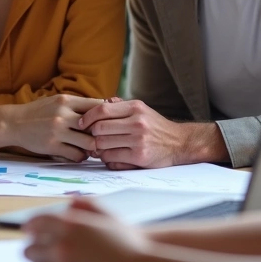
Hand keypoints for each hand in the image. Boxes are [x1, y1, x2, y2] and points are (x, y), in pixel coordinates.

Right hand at [5, 95, 101, 161]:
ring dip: (92, 147)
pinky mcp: (52, 146)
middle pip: (96, 126)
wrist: (14, 123)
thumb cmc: (39, 112)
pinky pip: (76, 155)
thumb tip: (103, 108)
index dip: (105, 115)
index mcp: (66, 100)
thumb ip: (77, 105)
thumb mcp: (57, 101)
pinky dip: (80, 156)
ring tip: (90, 148)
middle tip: (101, 138)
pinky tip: (77, 153)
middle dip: (101, 133)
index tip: (105, 121)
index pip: (97, 106)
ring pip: (89, 143)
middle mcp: (63, 115)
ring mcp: (57, 131)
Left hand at [24, 198, 150, 261]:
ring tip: (44, 261)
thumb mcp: (108, 217)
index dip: (30, 226)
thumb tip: (70, 203)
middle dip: (33, 246)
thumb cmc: (127, 242)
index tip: (26, 229)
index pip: (37, 222)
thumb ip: (86, 205)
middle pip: (32, 246)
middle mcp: (63, 243)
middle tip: (35, 247)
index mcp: (71, 224)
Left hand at [78, 98, 223, 168]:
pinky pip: (111, 158)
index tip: (81, 123)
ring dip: (97, 148)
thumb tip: (100, 103)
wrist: (180, 143)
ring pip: (103, 144)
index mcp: (135, 107)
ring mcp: (138, 140)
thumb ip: (121, 105)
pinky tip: (109, 156)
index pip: (102, 110)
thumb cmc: (156, 126)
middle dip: (91, 134)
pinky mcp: (139, 156)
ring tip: (99, 148)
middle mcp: (137, 122)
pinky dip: (106, 158)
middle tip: (89, 138)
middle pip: (99, 128)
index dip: (87, 117)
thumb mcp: (142, 109)